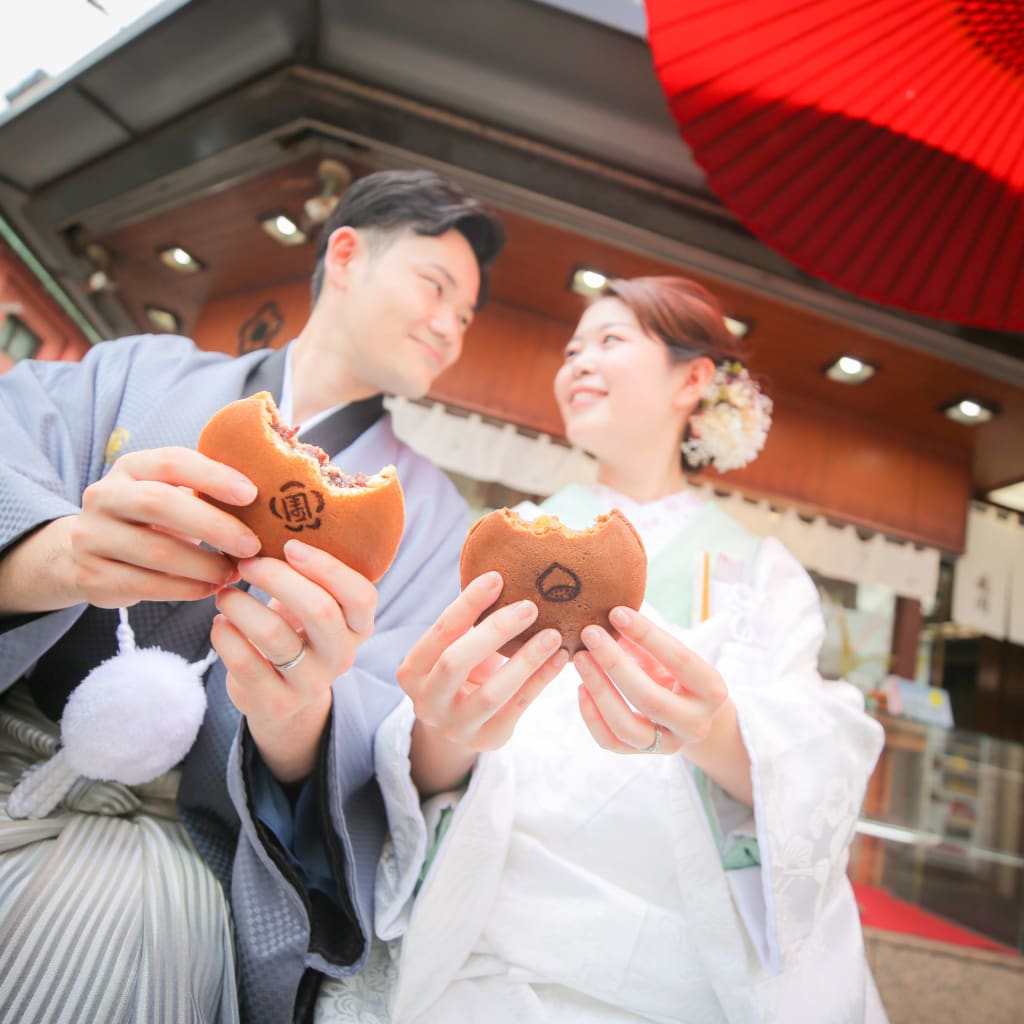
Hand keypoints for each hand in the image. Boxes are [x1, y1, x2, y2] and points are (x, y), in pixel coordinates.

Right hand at [70, 447, 260, 607]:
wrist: (91, 550)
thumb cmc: (153, 518)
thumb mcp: (170, 494)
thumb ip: (206, 491)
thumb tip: (273, 498)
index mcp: (131, 467)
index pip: (172, 462)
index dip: (213, 476)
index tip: (251, 494)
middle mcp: (104, 496)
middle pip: (160, 503)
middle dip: (213, 526)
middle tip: (252, 545)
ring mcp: (92, 537)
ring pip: (154, 551)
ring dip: (204, 565)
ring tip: (233, 572)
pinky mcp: (91, 576)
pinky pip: (146, 585)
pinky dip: (186, 589)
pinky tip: (210, 588)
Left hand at [211, 539, 376, 782]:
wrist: (284, 699)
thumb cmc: (295, 633)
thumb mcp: (313, 605)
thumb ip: (308, 572)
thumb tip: (274, 507)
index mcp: (358, 624)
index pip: (361, 594)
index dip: (327, 567)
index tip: (289, 545)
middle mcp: (343, 655)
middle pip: (319, 610)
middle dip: (277, 577)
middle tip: (247, 562)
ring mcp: (311, 682)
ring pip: (274, 634)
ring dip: (241, 604)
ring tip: (225, 593)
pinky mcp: (276, 702)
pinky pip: (245, 663)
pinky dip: (224, 636)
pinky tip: (219, 624)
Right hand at [397, 571, 568, 794]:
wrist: (456, 726)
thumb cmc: (459, 671)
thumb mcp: (452, 649)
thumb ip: (467, 622)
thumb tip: (505, 572)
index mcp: (411, 671)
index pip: (440, 632)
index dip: (467, 604)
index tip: (497, 577)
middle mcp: (427, 702)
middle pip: (457, 661)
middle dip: (495, 630)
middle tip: (530, 606)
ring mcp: (455, 726)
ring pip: (492, 692)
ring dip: (526, 660)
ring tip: (553, 634)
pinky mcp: (487, 739)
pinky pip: (518, 707)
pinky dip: (541, 680)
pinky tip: (561, 658)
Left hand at [575, 606, 752, 804]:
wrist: (690, 712)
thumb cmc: (677, 672)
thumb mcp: (672, 655)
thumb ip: (647, 640)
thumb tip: (611, 616)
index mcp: (712, 690)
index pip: (679, 660)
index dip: (647, 635)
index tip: (616, 613)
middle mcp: (695, 723)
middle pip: (649, 698)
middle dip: (615, 663)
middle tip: (590, 634)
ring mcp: (670, 744)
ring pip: (627, 726)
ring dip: (599, 689)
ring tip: (581, 658)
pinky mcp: (644, 755)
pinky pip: (612, 742)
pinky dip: (592, 716)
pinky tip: (580, 688)